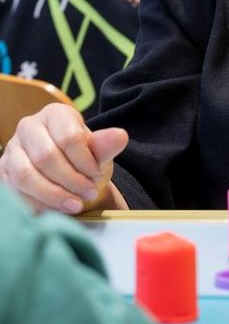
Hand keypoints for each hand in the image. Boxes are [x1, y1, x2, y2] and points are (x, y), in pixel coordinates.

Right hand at [0, 104, 127, 213]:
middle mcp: (29, 126)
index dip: (85, 161)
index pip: (69, 137)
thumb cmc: (83, 159)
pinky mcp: (2, 171)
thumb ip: (106, 146)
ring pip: (25, 174)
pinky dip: (35, 203)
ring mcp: (12, 148)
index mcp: (55, 113)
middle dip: (70, 180)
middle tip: (88, 193)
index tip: (97, 176)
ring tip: (75, 205)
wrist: (66, 174)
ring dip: (52, 194)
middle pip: (46, 156)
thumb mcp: (98, 152)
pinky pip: (13, 190)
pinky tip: (54, 210)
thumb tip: (121, 136)